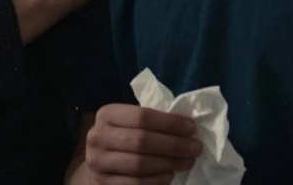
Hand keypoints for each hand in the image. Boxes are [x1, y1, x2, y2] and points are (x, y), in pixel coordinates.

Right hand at [84, 104, 201, 184]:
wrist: (98, 162)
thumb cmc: (122, 137)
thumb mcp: (129, 122)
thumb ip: (151, 121)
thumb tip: (187, 126)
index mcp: (106, 114)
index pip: (142, 116)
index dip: (170, 123)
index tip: (192, 128)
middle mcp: (97, 136)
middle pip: (142, 141)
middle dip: (174, 145)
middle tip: (195, 148)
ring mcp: (97, 162)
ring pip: (139, 164)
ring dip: (169, 164)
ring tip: (187, 162)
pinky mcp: (101, 183)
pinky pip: (135, 183)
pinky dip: (156, 181)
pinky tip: (169, 176)